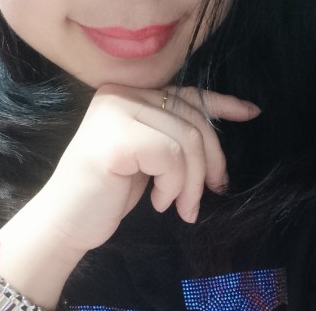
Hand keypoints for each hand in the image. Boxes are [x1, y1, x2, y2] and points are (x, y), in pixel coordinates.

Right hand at [40, 84, 259, 254]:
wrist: (64, 222)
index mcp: (128, 93)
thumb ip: (174, 134)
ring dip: (192, 182)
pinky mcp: (117, 137)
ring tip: (180, 205)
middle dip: (210, 161)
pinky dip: (174, 185)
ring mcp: (116, 111)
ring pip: (187, 139)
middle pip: (192, 119)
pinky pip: (171, 156)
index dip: (222, 103)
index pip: (185, 93)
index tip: (251, 113)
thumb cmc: (107, 191)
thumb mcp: (149, 155)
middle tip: (209, 193)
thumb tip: (227, 123)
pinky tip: (158, 202)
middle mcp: (121, 93)